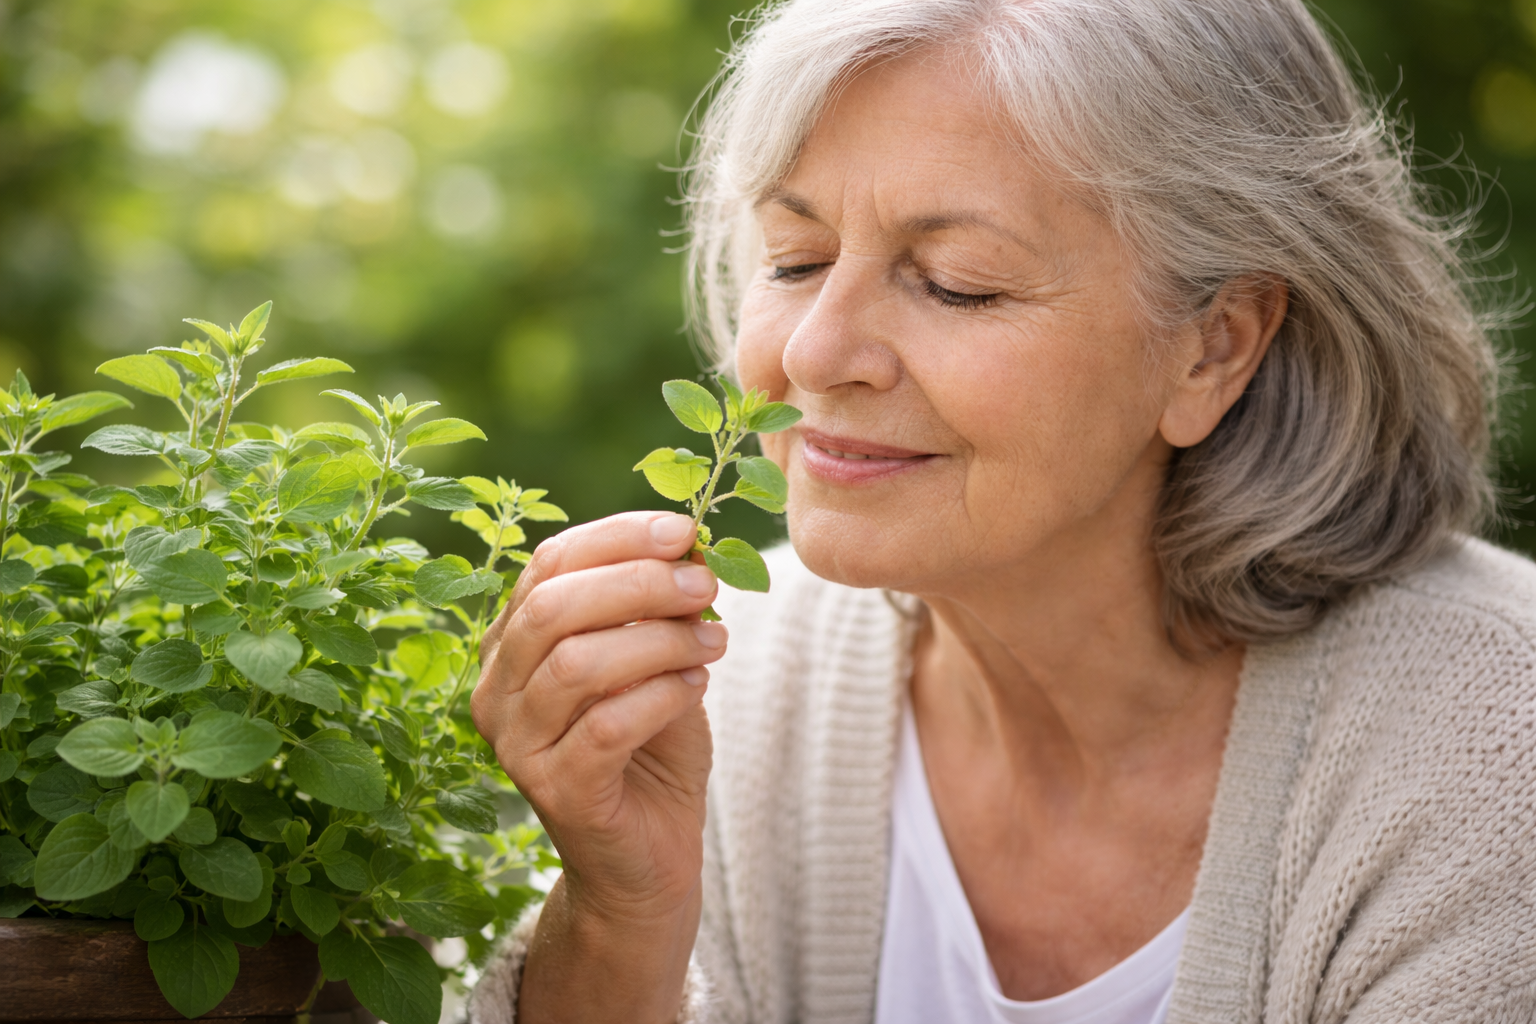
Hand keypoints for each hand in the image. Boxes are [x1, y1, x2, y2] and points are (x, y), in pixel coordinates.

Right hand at [471, 511, 721, 1021]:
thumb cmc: (650, 749)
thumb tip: (690, 547)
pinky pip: (606, 726)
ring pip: (578, 665)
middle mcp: (498, 691)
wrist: (645, 860)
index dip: (616, 537)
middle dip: (639, 583)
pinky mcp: (554, 792)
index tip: (683, 530)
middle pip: (554, 608)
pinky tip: (698, 686)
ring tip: (716, 639)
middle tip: (705, 582)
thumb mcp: (654, 662)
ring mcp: (517, 746)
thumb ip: (658, 610)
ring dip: (659, 640)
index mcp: (512, 644)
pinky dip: (661, 695)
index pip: (547, 565)